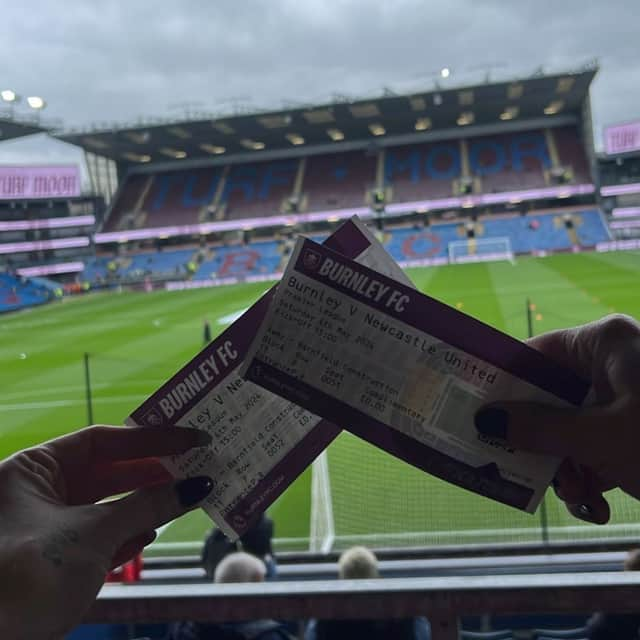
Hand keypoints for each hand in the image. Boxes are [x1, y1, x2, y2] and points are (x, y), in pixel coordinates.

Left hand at [0, 425, 212, 639]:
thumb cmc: (30, 576)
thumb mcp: (95, 533)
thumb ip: (147, 506)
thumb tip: (195, 486)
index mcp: (31, 471)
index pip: (101, 442)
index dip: (150, 439)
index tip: (191, 439)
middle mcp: (35, 494)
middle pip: (105, 472)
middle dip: (150, 473)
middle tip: (194, 466)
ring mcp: (45, 530)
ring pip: (104, 508)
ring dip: (143, 506)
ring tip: (183, 496)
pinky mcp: (53, 565)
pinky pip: (97, 538)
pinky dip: (125, 535)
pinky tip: (150, 534)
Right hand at [474, 314, 639, 523]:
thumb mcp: (602, 438)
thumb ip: (539, 429)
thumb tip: (485, 422)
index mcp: (602, 344)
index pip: (533, 354)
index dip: (500, 382)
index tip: (472, 409)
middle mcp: (610, 365)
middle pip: (547, 397)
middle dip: (537, 441)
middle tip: (516, 465)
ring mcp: (624, 398)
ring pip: (567, 427)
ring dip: (564, 467)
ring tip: (575, 496)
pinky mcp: (634, 430)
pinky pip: (592, 446)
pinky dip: (589, 476)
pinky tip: (594, 503)